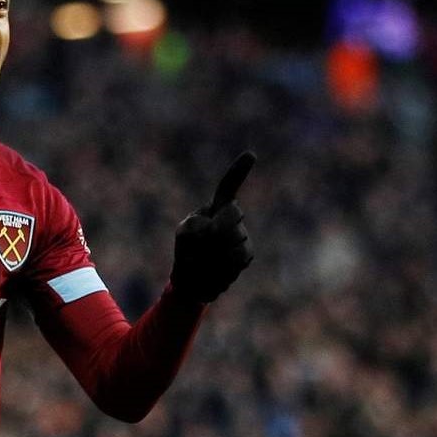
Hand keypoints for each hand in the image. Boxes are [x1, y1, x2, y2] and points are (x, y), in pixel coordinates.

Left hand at [170, 151, 255, 302]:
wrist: (194, 281)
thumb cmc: (187, 253)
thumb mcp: (186, 236)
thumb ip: (201, 228)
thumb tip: (219, 231)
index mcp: (214, 209)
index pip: (228, 188)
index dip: (239, 171)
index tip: (251, 155)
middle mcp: (232, 218)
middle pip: (233, 215)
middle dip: (216, 230)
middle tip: (201, 246)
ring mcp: (242, 234)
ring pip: (237, 238)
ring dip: (218, 252)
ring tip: (206, 261)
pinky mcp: (246, 253)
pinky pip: (240, 257)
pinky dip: (226, 265)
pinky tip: (216, 269)